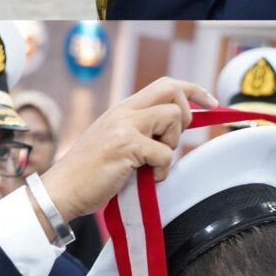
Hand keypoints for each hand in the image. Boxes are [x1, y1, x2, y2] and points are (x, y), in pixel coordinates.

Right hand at [42, 78, 217, 223]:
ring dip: (173, 143)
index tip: (212, 103)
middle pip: (172, 89)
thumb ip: (140, 131)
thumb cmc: (90, 173)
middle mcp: (124, 112)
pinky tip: (149, 179)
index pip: (165, 84)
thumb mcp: (116, 142)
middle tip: (174, 139)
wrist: (62, 190)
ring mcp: (124, 127)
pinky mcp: (125, 146)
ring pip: (173, 117)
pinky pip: (164, 153)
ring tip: (154, 162)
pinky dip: (163, 170)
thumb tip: (174, 131)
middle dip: (187, 112)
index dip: (194, 90)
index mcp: (124, 109)